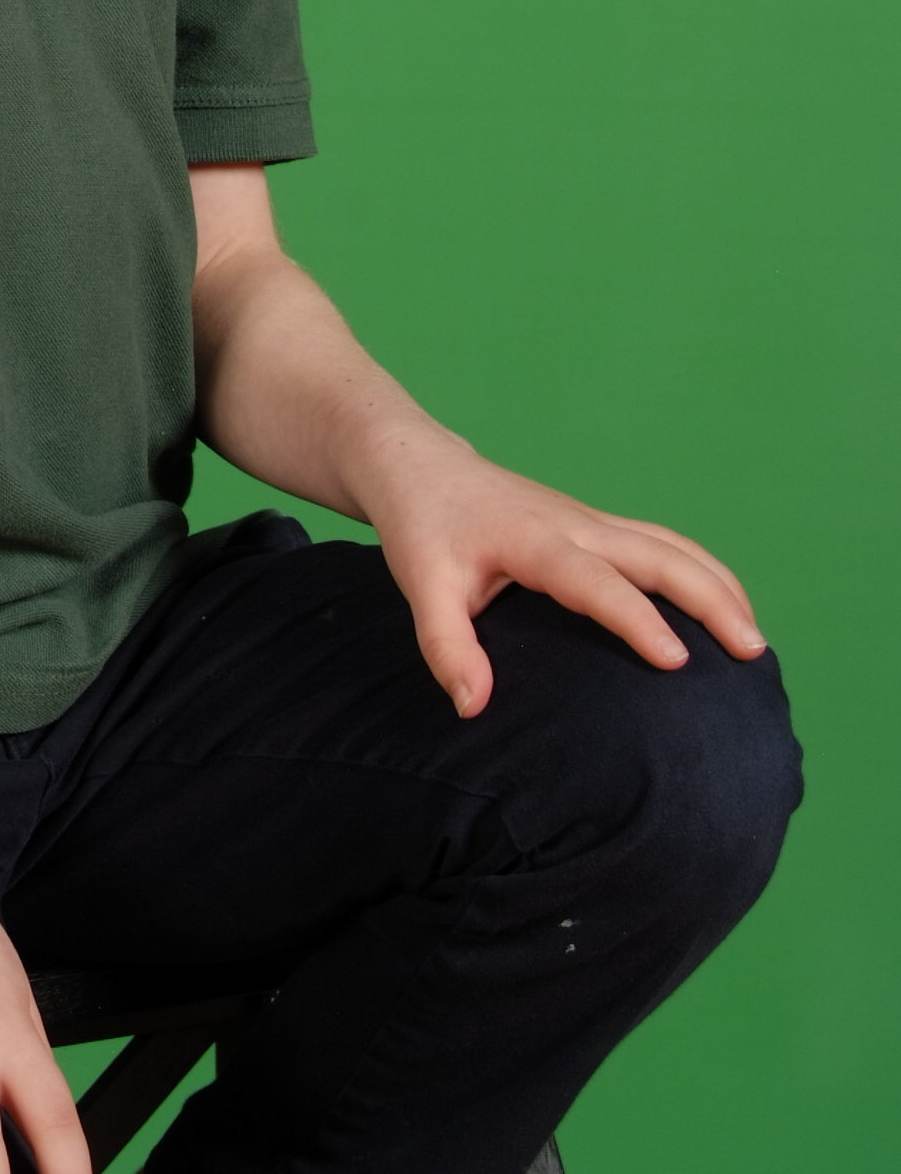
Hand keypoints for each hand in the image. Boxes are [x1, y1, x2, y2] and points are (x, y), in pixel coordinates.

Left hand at [363, 424, 767, 717]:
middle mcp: (574, 525)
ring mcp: (590, 521)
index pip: (596, 581)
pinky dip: (700, 572)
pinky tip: (722, 609)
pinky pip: (661, 544)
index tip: (678, 661)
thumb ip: (446, 646)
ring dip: (717, 585)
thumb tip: (475, 707)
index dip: (637, 620)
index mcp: (534, 540)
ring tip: (754, 640)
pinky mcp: (596, 526)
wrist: (419, 466)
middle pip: (658, 554)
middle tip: (751, 652)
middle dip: (710, 599)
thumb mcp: (421, 585)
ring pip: (670, 545)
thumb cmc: (422, 528)